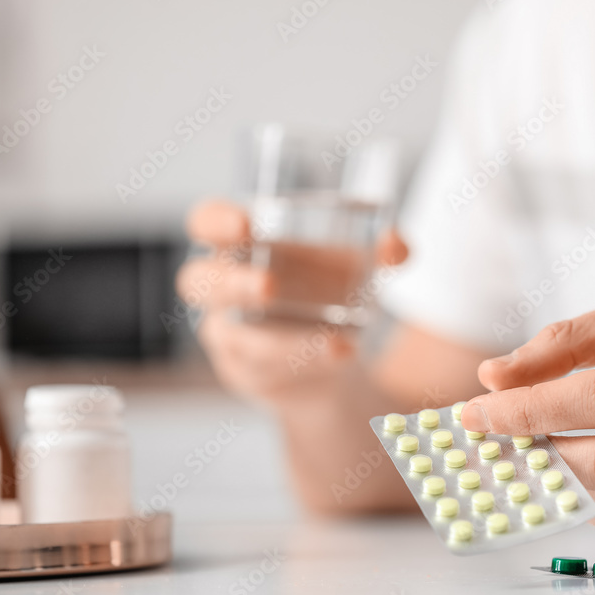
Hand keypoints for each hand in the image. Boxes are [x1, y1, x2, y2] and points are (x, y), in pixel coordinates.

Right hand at [176, 200, 407, 402]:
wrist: (333, 354)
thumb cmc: (330, 292)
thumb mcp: (359, 266)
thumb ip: (382, 250)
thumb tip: (397, 246)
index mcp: (242, 245)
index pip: (205, 223)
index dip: (213, 222)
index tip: (242, 224)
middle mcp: (224, 289)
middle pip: (197, 282)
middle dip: (231, 284)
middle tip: (269, 287)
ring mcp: (228, 334)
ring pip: (237, 339)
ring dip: (285, 341)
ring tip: (338, 342)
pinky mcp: (245, 372)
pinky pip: (262, 371)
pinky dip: (304, 363)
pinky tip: (339, 356)